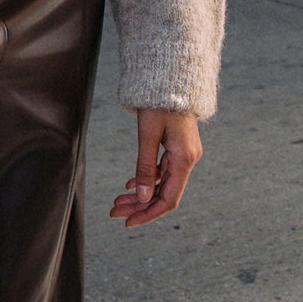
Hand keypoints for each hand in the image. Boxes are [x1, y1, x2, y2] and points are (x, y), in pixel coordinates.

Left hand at [109, 109, 202, 228]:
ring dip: (140, 194)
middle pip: (164, 194)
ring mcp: (183, 154)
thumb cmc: (159, 102)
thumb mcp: (147, 135)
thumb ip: (145, 167)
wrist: (172, 79)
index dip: (148, 214)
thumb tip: (143, 197)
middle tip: (114, 213)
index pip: (169, 199)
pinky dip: (146, 179)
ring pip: (161, 184)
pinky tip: (130, 185)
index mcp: (184, 159)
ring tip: (118, 201)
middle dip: (139, 206)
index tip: (128, 222)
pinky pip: (162, 171)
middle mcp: (188, 160)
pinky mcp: (177, 148)